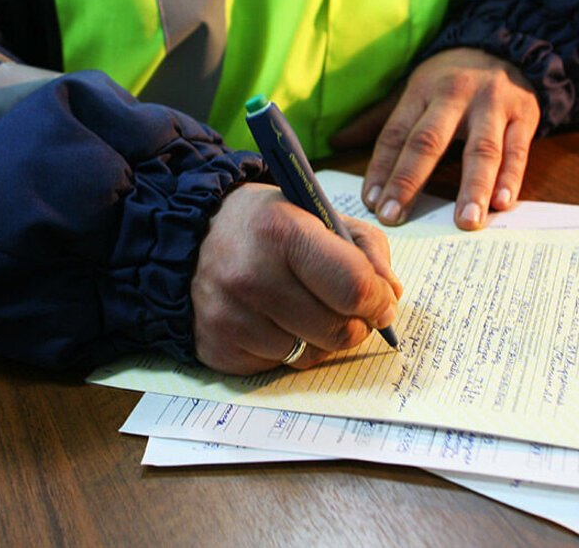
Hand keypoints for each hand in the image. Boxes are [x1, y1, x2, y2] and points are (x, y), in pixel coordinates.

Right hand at [191, 183, 401, 374]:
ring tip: (307, 310)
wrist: (188, 240)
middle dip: (356, 324)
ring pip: (311, 356)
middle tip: (349, 309)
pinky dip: (287, 349)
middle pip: (339, 331)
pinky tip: (274, 321)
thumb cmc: (264, 226)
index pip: (354, 287)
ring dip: (321, 339)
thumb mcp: (316, 213)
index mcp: (282, 232)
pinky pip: (278, 366)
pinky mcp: (218, 348)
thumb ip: (365, 248)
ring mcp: (231, 317)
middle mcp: (251, 277)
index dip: (378, 300)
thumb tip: (390, 297)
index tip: (381, 300)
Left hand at [332, 48, 539, 229]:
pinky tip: (501, 204)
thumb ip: (376, 120)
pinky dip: (511, 178)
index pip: (395, 134)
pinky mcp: (525, 116)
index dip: (381, 169)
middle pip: (429, 140)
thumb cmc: (450, 79)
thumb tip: (334, 142)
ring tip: (465, 223)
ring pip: (481, 149)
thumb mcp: (412, 90)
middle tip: (396, 216)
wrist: (507, 46)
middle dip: (409, 180)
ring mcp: (493, 106)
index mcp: (421, 90)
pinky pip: (517, 150)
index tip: (371, 202)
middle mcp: (455, 95)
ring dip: (472, 188)